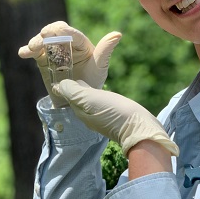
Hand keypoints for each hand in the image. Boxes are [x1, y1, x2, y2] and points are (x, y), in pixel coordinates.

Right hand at [18, 22, 120, 106]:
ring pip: (42, 41)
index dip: (66, 31)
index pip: (73, 34)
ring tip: (33, 48)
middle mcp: (66, 43)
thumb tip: (118, 34)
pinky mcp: (42, 59)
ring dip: (36, 42)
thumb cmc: (92, 81)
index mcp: (81, 43)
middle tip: (44, 35)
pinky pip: (33, 52)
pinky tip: (23, 53)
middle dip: (49, 31)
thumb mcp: (100, 66)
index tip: (59, 31)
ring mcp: (53, 50)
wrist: (77, 99)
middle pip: (55, 31)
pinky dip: (27, 51)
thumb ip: (105, 50)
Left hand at [54, 79, 178, 157]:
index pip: (68, 95)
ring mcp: (102, 118)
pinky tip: (102, 92)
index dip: (65, 84)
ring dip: (86, 92)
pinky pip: (100, 104)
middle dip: (74, 88)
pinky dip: (97, 96)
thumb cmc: (114, 111)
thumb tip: (59, 85)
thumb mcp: (89, 99)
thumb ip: (73, 91)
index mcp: (80, 111)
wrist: (140, 126)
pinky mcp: (115, 117)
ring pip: (89, 102)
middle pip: (77, 100)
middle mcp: (89, 117)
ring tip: (86, 79)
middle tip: (73, 72)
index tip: (64, 71)